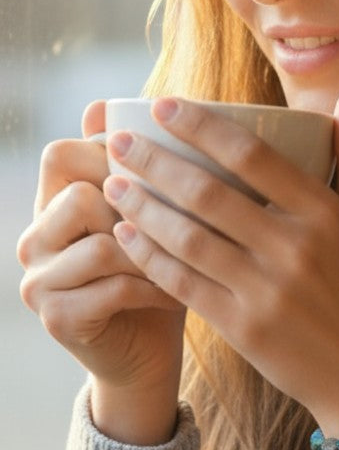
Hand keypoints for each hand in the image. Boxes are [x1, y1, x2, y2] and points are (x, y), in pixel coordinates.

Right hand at [17, 101, 186, 444]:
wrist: (151, 348)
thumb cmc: (165, 265)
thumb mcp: (160, 210)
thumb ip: (150, 166)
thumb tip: (130, 101)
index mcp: (55, 201)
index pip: (62, 153)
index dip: (111, 154)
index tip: (159, 169)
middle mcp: (36, 235)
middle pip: (77, 192)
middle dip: (136, 205)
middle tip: (178, 221)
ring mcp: (39, 278)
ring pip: (99, 241)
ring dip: (155, 249)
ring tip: (191, 257)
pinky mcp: (57, 316)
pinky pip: (111, 286)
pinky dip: (155, 286)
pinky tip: (180, 290)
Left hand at [102, 91, 338, 449]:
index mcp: (325, 214)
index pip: (254, 156)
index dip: (202, 127)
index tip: (164, 107)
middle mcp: (295, 248)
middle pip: (209, 194)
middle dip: (155, 163)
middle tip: (117, 143)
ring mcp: (267, 291)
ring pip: (188, 239)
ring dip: (142, 208)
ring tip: (113, 184)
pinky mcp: (243, 328)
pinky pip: (184, 284)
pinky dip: (150, 257)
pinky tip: (126, 235)